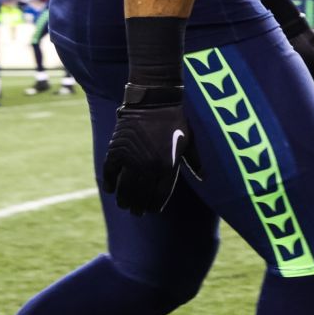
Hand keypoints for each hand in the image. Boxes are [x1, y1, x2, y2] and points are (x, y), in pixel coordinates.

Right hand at [100, 85, 201, 214]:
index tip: (151, 210)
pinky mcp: (117, 150)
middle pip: (141, 194)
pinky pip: (110, 171)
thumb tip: (204, 177)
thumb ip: (195, 162)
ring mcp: (132, 159)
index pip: (160, 194)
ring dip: (124, 199)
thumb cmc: (175, 121)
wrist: (154, 102)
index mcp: (168, 166)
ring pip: (125, 187)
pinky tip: (110, 189)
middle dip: (138, 206)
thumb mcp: (190, 142)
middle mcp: (150, 166)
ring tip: (124, 205)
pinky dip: (109, 182)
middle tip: (136, 212)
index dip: (154, 204)